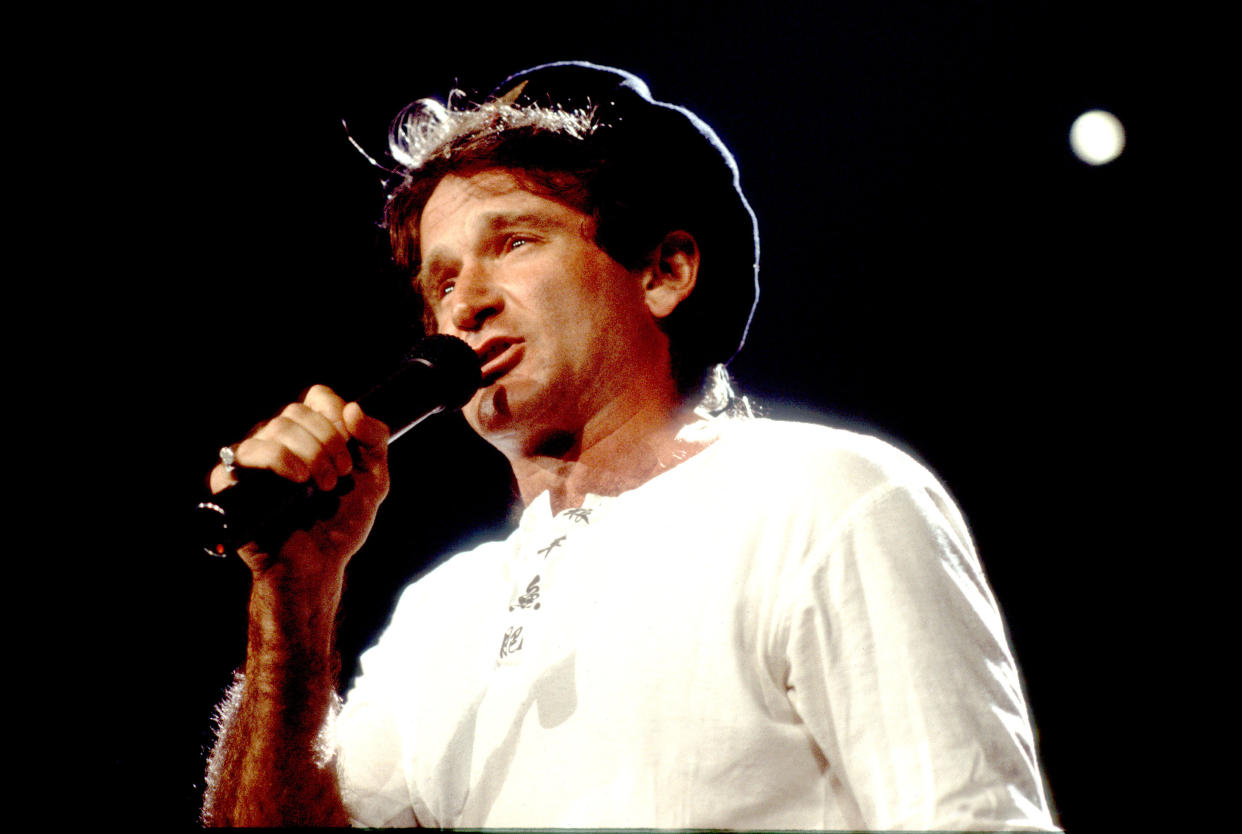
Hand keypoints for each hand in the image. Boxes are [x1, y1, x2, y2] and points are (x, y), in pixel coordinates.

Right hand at [209, 384, 390, 582]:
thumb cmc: (342, 522)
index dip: (335, 415)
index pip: (316, 397)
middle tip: (340, 476)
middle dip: (327, 442)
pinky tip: (298, 480)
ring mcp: (253, 461)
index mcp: (309, 434)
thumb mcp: (374, 478)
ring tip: (324, 485)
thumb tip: (352, 408)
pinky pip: (243, 453)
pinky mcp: (231, 482)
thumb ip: (374, 439)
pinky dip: (276, 459)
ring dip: (309, 453)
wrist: (320, 564)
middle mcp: (278, 441)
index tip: (350, 446)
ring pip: (274, 427)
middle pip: (296, 411)